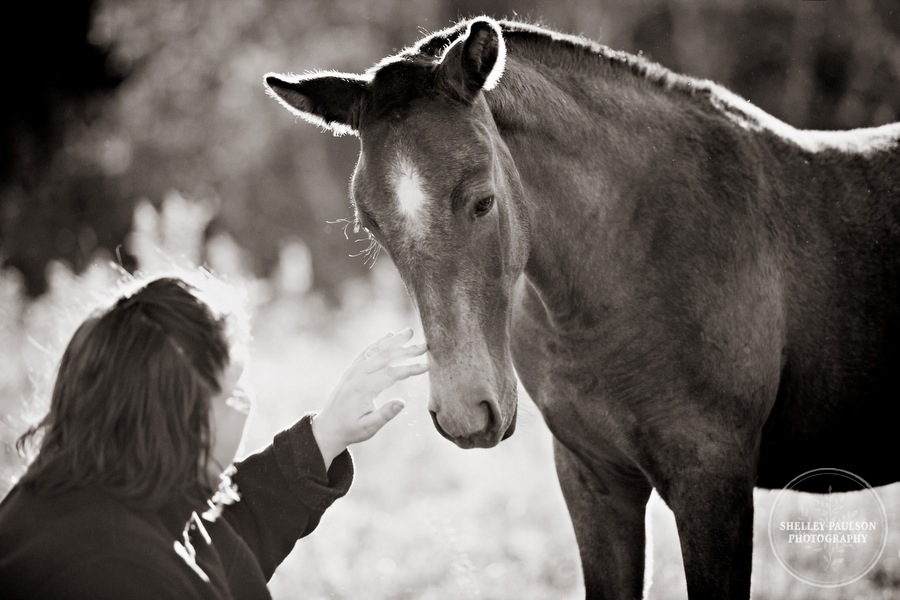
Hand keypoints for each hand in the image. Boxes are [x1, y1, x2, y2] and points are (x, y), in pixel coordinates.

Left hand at [312, 328, 428, 469]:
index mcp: (363, 389)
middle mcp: (357, 375)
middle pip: (385, 357)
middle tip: (425, 346)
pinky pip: (366, 352)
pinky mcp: (351, 371)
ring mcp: (353, 371)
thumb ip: (384, 415)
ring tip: (409, 332)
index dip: (410, 369)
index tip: (427, 366)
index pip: (391, 374)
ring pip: (375, 351)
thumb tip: (402, 403)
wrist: (327, 428)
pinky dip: (379, 343)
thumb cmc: (350, 430)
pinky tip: (388, 336)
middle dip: (406, 350)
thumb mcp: (368, 428)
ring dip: (393, 341)